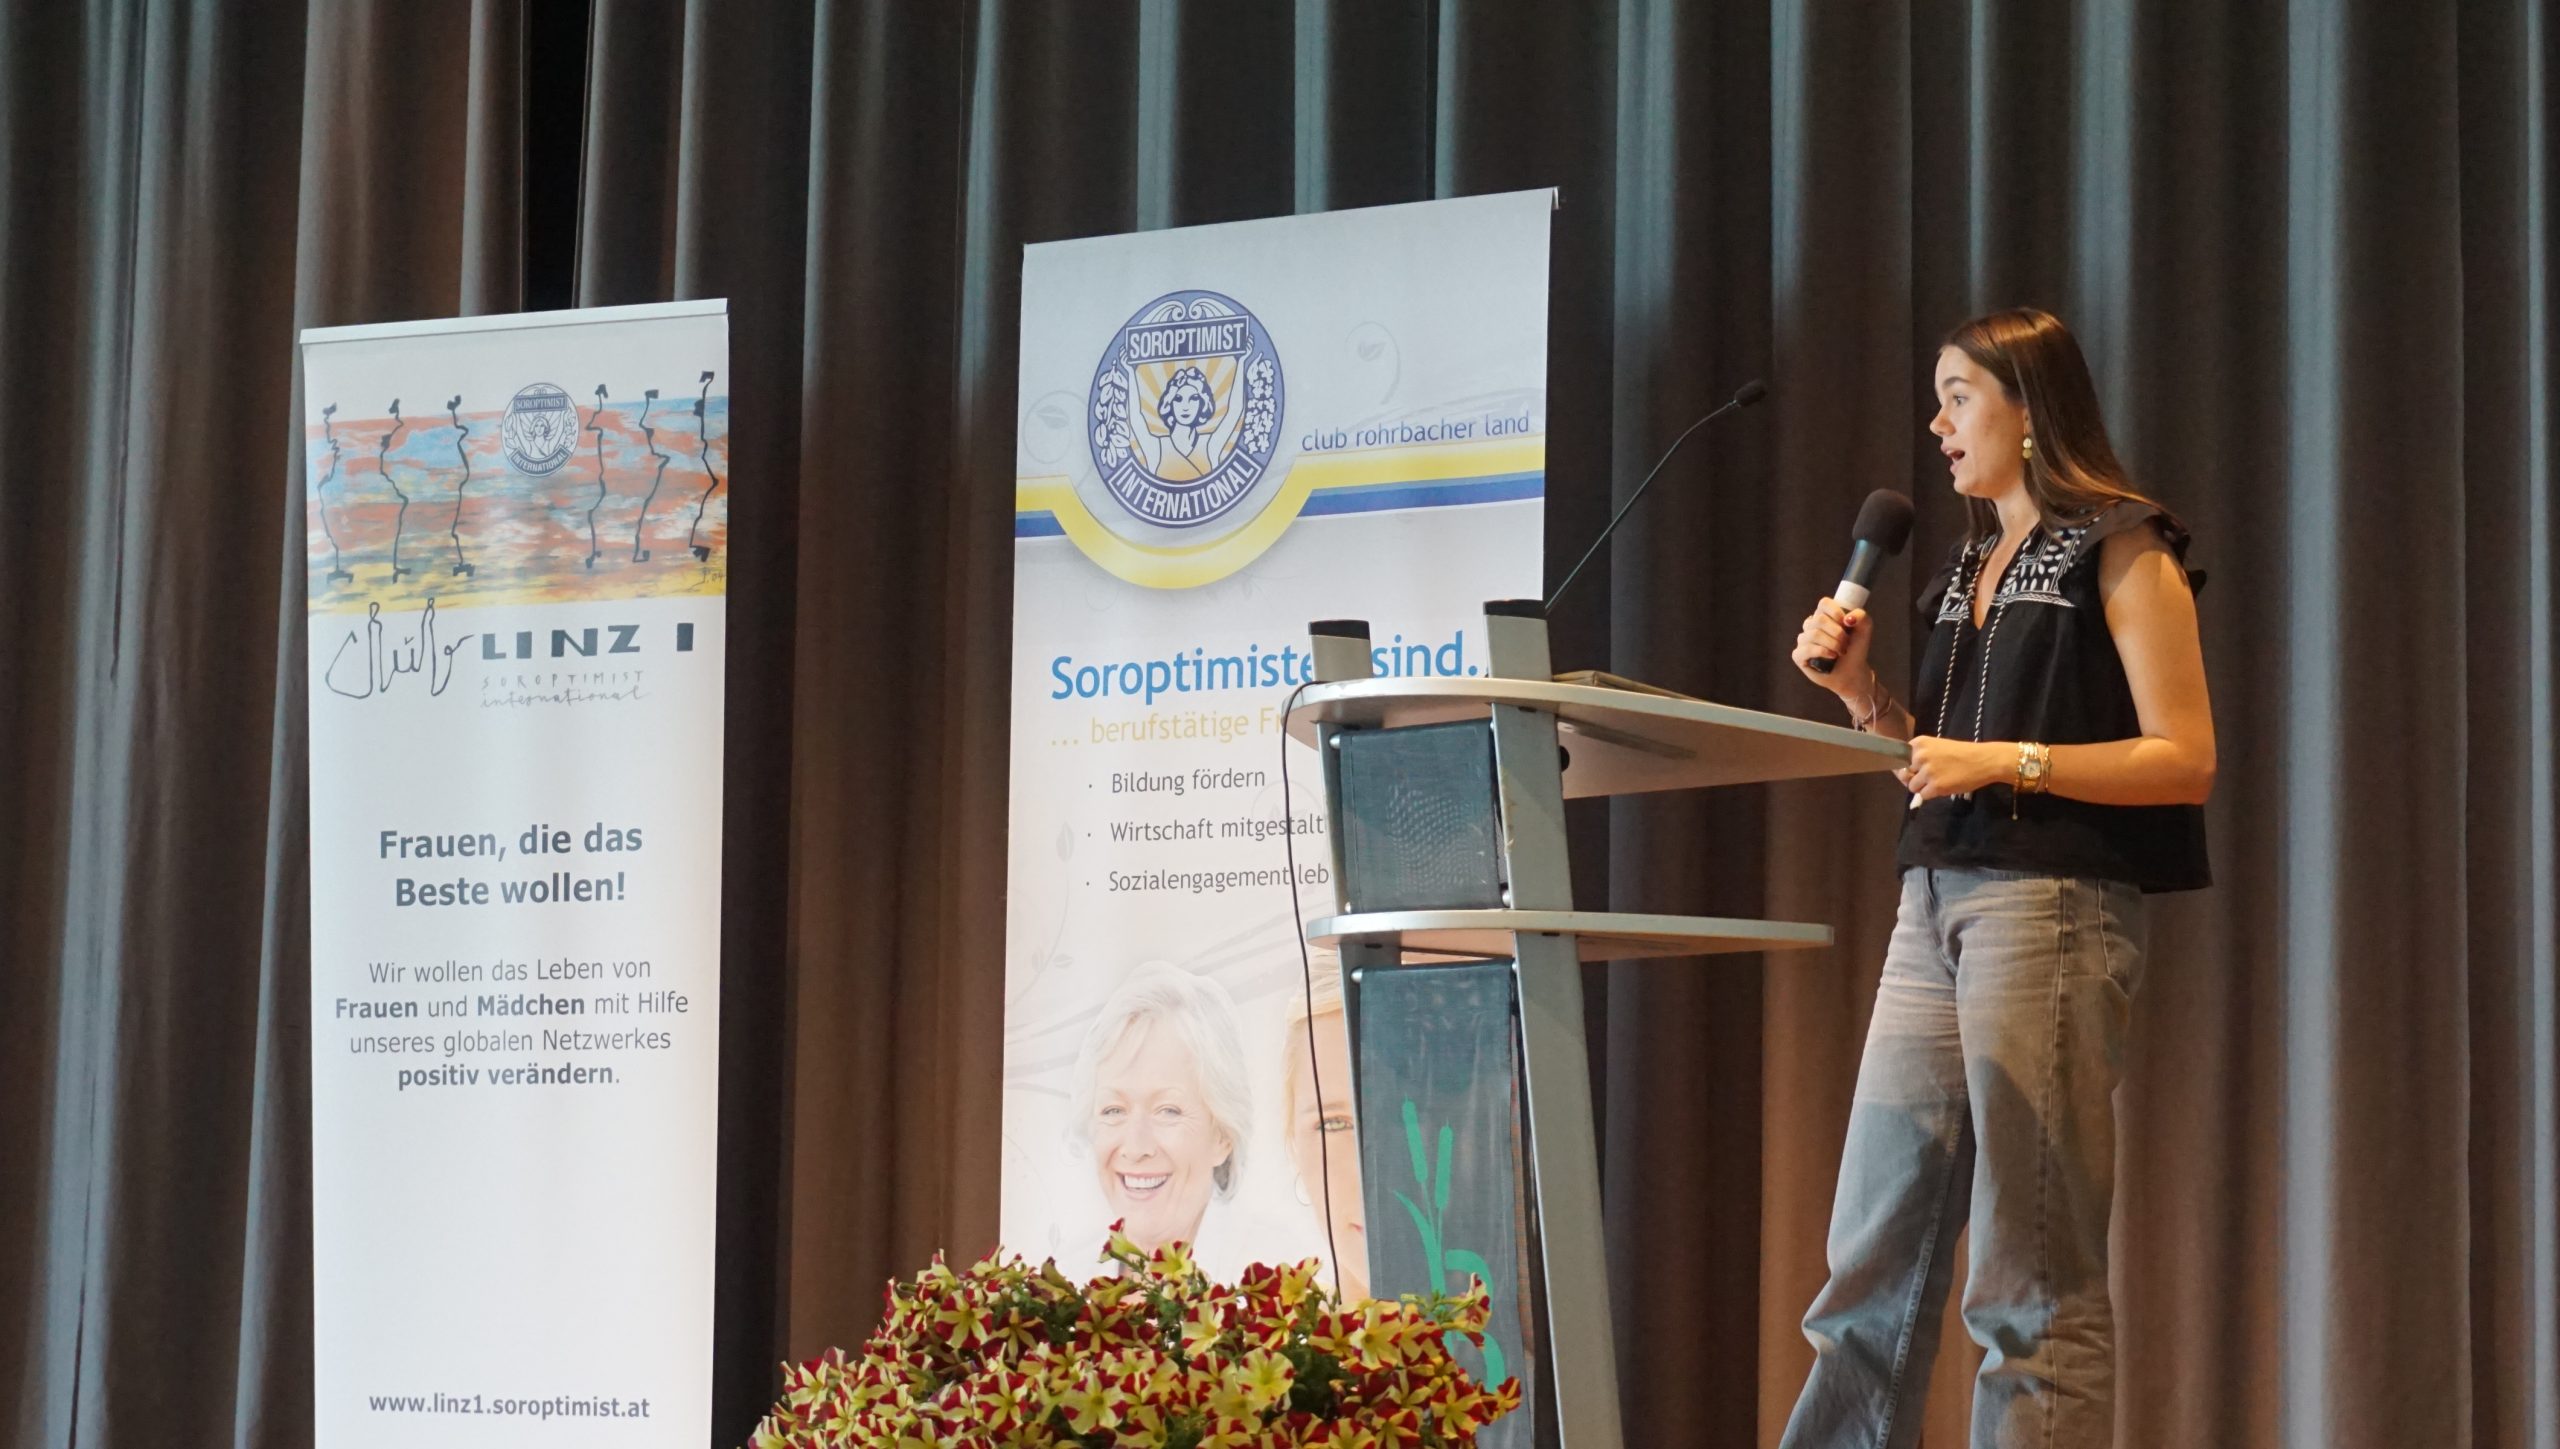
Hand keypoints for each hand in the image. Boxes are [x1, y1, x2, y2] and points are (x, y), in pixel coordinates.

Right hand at [1791, 596, 1873, 692]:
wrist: (1853, 672)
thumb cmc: (1856, 649)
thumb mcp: (1865, 630)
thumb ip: (1862, 617)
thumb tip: (1847, 619)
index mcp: (1825, 615)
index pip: (1823, 603)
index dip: (1835, 612)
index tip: (1847, 623)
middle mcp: (1811, 626)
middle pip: (1819, 620)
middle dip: (1837, 633)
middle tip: (1846, 643)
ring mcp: (1803, 640)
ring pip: (1813, 635)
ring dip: (1832, 644)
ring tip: (1841, 652)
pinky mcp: (1798, 655)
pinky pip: (1805, 649)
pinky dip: (1821, 652)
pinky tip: (1831, 656)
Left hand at [1896, 737, 2010, 801]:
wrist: (1983, 760)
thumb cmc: (1961, 754)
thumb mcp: (1937, 748)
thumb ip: (1919, 757)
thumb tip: (1902, 775)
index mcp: (1919, 743)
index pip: (1900, 759)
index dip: (1906, 767)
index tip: (1915, 770)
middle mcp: (1920, 756)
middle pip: (1905, 775)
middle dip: (1916, 778)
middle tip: (1933, 776)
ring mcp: (1927, 771)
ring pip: (1913, 787)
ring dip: (1924, 787)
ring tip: (1940, 781)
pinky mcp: (1936, 786)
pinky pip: (1924, 795)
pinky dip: (1933, 794)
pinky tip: (1945, 786)